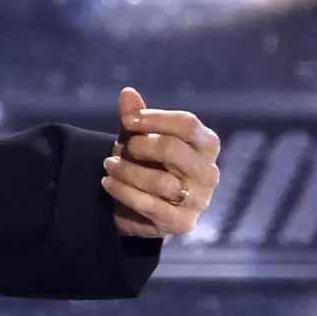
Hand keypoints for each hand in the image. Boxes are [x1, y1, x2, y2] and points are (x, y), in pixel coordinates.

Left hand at [102, 86, 219, 238]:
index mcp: (205, 145)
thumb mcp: (136, 136)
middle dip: (140, 146)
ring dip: (127, 172)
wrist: (134, 202)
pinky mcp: (182, 223)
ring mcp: (198, 200)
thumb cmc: (144, 162)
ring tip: (109, 166)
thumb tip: (127, 92)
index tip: (127, 121)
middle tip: (121, 148)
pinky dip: (124, 192)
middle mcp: (209, 173)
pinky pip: (152, 206)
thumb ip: (134, 116)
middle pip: (174, 150)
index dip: (154, 119)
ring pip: (162, 182)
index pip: (188, 124)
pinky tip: (107, 183)